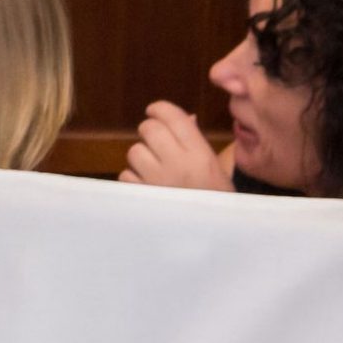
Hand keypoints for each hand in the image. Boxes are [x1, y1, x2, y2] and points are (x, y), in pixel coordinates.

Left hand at [119, 101, 233, 190]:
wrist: (213, 234)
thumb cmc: (215, 198)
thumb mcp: (215, 167)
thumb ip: (197, 141)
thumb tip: (184, 117)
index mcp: (200, 154)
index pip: (173, 117)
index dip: (159, 109)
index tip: (154, 111)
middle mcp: (178, 163)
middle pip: (148, 129)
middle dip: (150, 131)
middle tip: (156, 140)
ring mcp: (157, 180)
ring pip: (134, 150)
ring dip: (141, 156)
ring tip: (154, 168)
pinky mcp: (142, 196)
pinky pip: (126, 175)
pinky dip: (133, 178)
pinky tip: (147, 185)